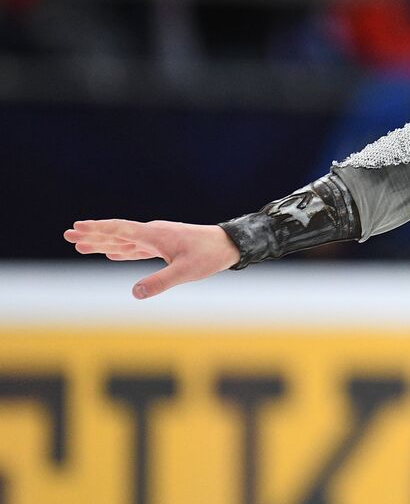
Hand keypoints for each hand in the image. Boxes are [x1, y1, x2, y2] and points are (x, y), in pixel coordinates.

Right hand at [64, 219, 240, 298]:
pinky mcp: (163, 246)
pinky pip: (136, 248)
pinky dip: (121, 250)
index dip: (98, 230)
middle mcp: (153, 234)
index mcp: (155, 235)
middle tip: (67, 234)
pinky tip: (112, 252)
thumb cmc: (209, 256)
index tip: (77, 227)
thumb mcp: (186, 272)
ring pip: (124, 241)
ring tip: (80, 245)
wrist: (230, 245)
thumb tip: (134, 293)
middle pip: (116, 233)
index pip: (120, 230)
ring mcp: (158, 239)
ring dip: (103, 243)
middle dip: (92, 235)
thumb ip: (160, 282)